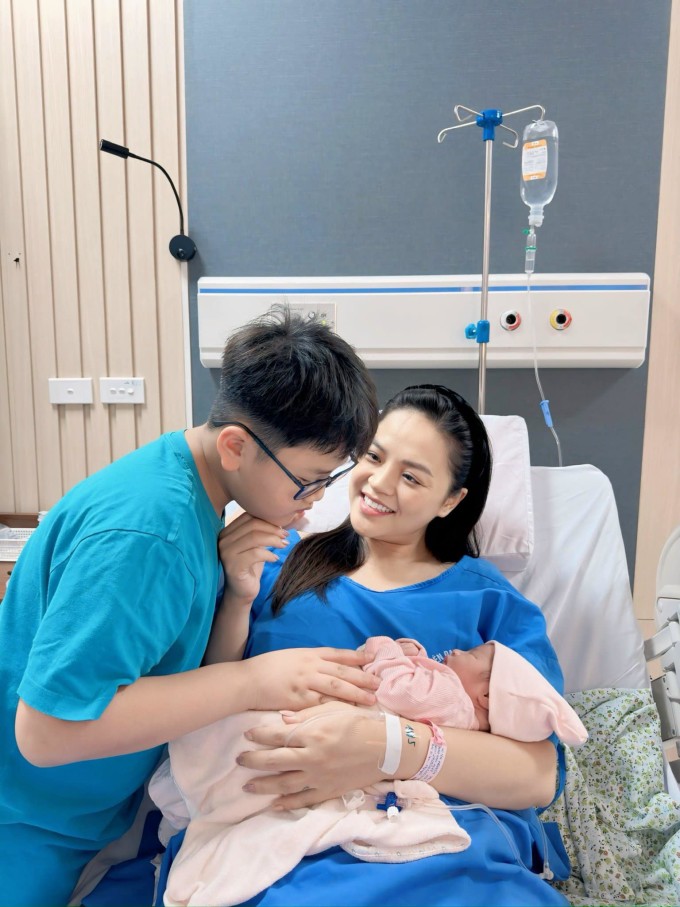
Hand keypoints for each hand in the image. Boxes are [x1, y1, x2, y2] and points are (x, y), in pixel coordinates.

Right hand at [218, 513, 288, 603]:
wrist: (242, 591)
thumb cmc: (251, 566)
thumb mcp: (256, 546)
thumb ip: (262, 531)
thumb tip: (283, 518)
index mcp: (227, 532)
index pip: (248, 516)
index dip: (267, 518)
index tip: (281, 526)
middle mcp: (223, 540)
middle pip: (252, 525)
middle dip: (272, 528)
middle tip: (285, 536)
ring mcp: (226, 553)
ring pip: (254, 537)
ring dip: (273, 540)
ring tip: (284, 545)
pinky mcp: (233, 566)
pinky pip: (255, 554)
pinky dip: (269, 554)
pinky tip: (275, 558)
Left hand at [237, 702, 385, 808]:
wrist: (385, 748)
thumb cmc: (359, 723)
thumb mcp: (334, 710)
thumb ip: (306, 714)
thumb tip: (282, 719)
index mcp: (313, 733)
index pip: (278, 735)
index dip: (260, 735)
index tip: (247, 734)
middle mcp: (312, 757)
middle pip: (275, 761)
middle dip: (254, 760)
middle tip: (239, 759)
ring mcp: (319, 777)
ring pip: (283, 784)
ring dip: (263, 785)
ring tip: (247, 785)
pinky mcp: (327, 791)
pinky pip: (302, 800)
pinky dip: (286, 803)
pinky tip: (273, 804)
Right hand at [242, 647, 379, 711]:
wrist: (248, 681)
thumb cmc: (267, 668)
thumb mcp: (291, 657)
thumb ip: (310, 660)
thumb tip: (328, 665)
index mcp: (309, 654)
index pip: (338, 654)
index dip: (356, 657)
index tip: (372, 659)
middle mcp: (310, 667)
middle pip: (342, 672)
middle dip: (362, 677)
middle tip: (379, 683)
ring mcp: (305, 684)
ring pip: (336, 688)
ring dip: (356, 694)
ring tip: (372, 700)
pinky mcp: (299, 701)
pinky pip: (322, 705)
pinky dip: (337, 709)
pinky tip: (349, 713)